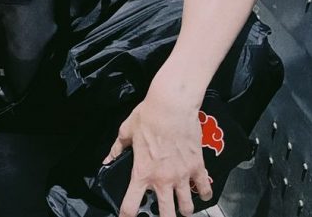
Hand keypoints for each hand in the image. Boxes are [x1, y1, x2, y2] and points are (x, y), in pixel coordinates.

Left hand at [103, 81, 212, 216]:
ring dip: (184, 209)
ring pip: (186, 207)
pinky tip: (201, 192)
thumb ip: (117, 148)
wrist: (172, 105)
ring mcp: (181, 175)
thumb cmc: (148, 115)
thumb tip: (107, 160)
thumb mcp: (127, 130)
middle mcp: (162, 179)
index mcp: (142, 171)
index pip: (131, 204)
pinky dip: (204, 193)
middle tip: (163, 214)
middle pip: (165, 215)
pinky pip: (204, 189)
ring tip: (182, 208)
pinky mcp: (197, 167)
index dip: (127, 215)